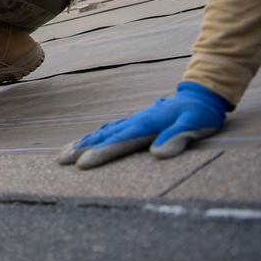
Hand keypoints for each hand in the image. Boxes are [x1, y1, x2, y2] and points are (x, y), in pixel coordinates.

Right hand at [57, 82, 231, 169]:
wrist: (199, 95)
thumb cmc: (199, 113)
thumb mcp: (195, 125)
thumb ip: (177, 138)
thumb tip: (157, 154)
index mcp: (147, 124)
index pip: (120, 141)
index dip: (101, 153)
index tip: (83, 164)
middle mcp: (134, 121)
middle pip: (103, 136)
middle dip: (81, 148)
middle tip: (61, 161)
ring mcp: (132, 120)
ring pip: (102, 132)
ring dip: (82, 143)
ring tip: (63, 154)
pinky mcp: (133, 122)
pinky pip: (108, 130)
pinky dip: (93, 136)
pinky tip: (84, 142)